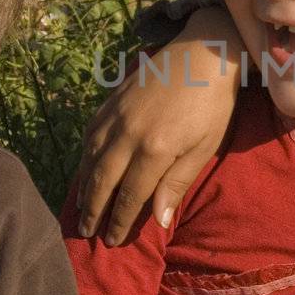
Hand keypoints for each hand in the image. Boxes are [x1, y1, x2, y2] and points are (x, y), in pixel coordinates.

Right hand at [75, 7, 243, 243]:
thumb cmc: (212, 104)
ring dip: (84, 186)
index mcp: (154, 149)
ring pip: (90, 158)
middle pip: (103, 180)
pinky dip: (84, 156)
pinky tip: (85, 168)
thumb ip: (177, 183)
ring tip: (82, 207)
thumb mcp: (203, 147)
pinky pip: (90, 134)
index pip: (130, 196)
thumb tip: (157, 220)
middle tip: (88, 232)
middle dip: (94, 210)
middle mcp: (128, 134)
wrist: (203, 53)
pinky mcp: (111, 101)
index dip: (119, 221)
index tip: (112, 240)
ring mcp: (116, 116)